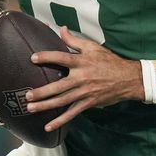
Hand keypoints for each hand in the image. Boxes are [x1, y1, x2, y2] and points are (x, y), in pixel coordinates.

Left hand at [25, 26, 142, 132]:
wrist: (128, 78)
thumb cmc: (109, 61)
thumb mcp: (93, 47)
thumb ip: (74, 40)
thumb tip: (62, 29)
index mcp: (82, 62)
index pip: (62, 58)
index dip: (47, 57)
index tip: (33, 58)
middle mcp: (82, 78)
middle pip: (59, 86)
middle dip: (42, 92)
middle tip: (27, 95)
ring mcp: (85, 92)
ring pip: (62, 101)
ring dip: (45, 106)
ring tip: (31, 108)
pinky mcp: (88, 103)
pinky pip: (72, 113)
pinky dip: (60, 121)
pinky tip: (48, 127)